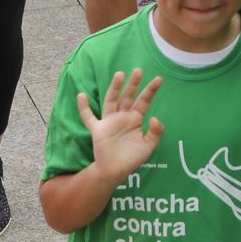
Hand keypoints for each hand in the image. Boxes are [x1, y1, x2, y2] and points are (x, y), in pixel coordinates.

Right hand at [76, 68, 164, 183]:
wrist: (115, 171)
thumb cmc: (132, 157)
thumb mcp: (149, 146)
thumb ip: (155, 132)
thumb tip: (154, 118)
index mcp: (135, 118)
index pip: (143, 101)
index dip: (150, 91)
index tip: (159, 79)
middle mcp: (122, 116)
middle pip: (128, 96)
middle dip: (133, 84)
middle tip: (139, 70)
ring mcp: (109, 121)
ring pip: (111, 101)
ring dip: (115, 88)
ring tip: (119, 75)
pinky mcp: (98, 130)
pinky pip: (88, 117)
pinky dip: (84, 108)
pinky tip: (81, 95)